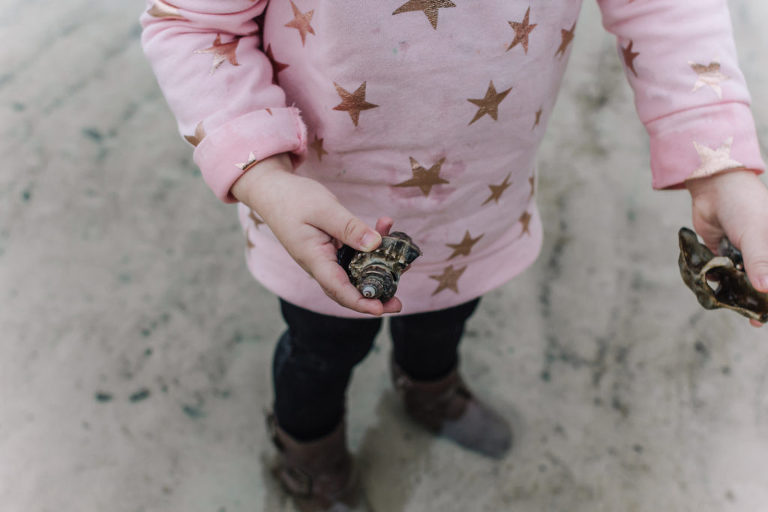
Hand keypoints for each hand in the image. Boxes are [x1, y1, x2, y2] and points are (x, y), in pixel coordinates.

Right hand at [230, 153, 402, 315]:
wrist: (272, 190)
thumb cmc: (292, 198)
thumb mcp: (324, 208)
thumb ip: (349, 228)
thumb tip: (375, 245)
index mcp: (314, 259)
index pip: (338, 289)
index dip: (360, 302)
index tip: (381, 309)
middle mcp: (320, 264)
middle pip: (348, 289)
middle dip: (374, 297)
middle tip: (399, 302)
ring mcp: (326, 257)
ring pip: (355, 271)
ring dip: (378, 265)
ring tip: (401, 254)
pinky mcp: (331, 248)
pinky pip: (354, 254)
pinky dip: (371, 245)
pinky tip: (385, 226)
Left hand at [685, 169, 767, 326]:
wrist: (714, 188)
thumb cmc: (745, 207)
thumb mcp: (756, 234)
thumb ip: (761, 261)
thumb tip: (766, 290)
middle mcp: (762, 254)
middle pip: (762, 282)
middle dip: (757, 300)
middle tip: (753, 320)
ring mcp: (742, 255)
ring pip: (741, 281)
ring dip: (737, 293)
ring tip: (735, 308)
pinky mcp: (722, 254)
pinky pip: (721, 274)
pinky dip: (719, 282)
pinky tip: (717, 290)